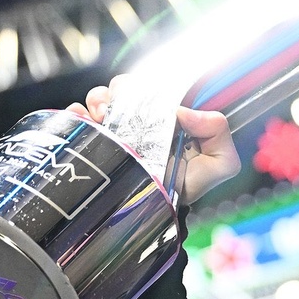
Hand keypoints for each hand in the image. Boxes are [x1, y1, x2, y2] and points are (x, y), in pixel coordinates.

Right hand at [67, 76, 240, 203]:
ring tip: (101, 116)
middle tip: (119, 106)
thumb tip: (186, 113)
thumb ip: (219, 134)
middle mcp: (141, 120)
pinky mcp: (98, 141)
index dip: (148, 88)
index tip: (146, 99)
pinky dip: (78, 114)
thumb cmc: (191, 185)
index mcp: (168, 119)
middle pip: (124, 88)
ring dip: (97, 100)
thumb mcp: (220, 162)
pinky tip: (83, 120)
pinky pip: (80, 119)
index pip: (155, 89)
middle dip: (119, 91)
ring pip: (100, 98)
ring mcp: (118, 130)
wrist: (162, 209)